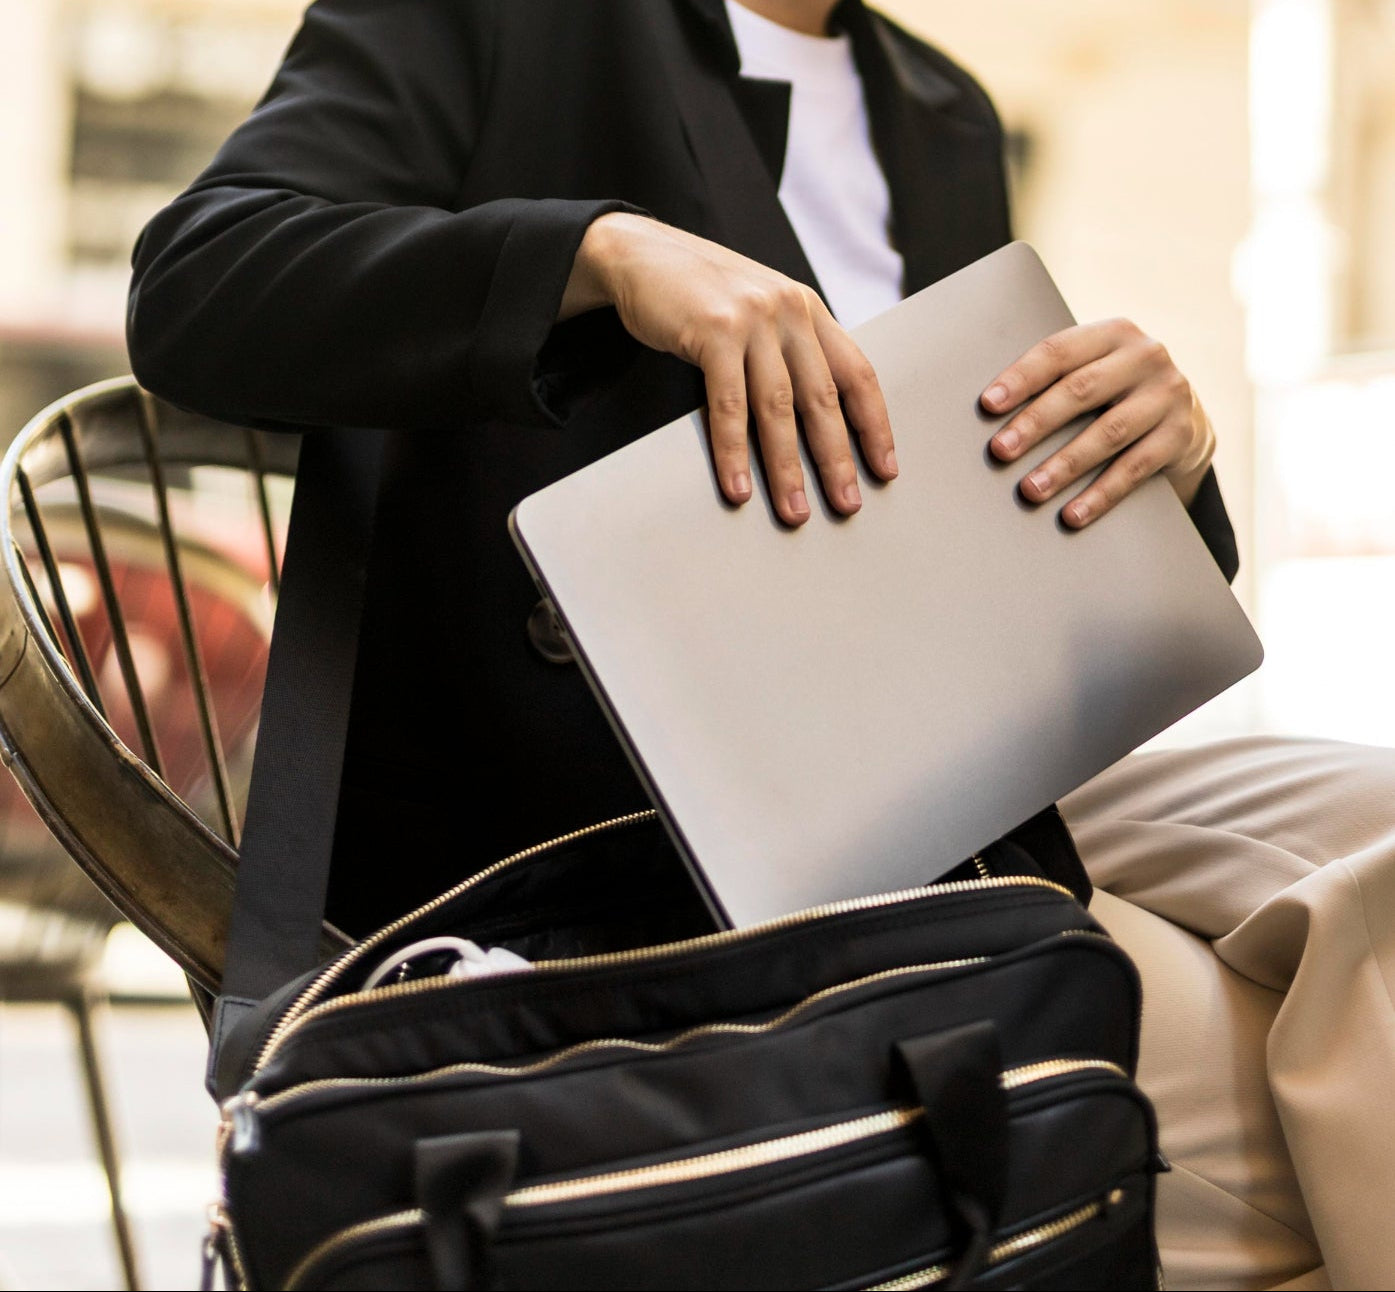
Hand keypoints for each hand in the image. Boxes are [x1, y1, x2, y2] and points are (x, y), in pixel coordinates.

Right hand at [561, 212, 896, 525]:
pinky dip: (734, 451)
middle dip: (836, 460)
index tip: (884, 468)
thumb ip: (786, 351)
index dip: (874, 426)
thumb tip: (810, 421)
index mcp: (808, 311)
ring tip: (793, 510)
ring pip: (778, 408)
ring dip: (786, 468)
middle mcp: (790, 311)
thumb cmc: (700, 293)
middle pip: (823, 398)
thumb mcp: (758, 311)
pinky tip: (738, 485)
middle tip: (846, 504)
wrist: (641, 253)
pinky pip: (729, 404)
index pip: (858, 374)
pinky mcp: (714, 330)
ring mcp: (753, 318)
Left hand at [981, 319, 1215, 525]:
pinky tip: (1072, 515)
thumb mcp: (1093, 371)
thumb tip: (989, 415)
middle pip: (1081, 390)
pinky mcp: (1181, 435)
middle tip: (1000, 451)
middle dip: (1036, 423)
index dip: (1022, 378)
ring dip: (1064, 465)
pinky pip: (1135, 468)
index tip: (988, 404)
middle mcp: (1145, 357)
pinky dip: (1101, 495)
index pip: (1059, 351)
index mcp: (1112, 334)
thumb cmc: (1113, 393)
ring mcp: (1168, 395)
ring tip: (1030, 490)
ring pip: (1108, 433)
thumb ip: (1054, 381)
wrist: (1183, 417)